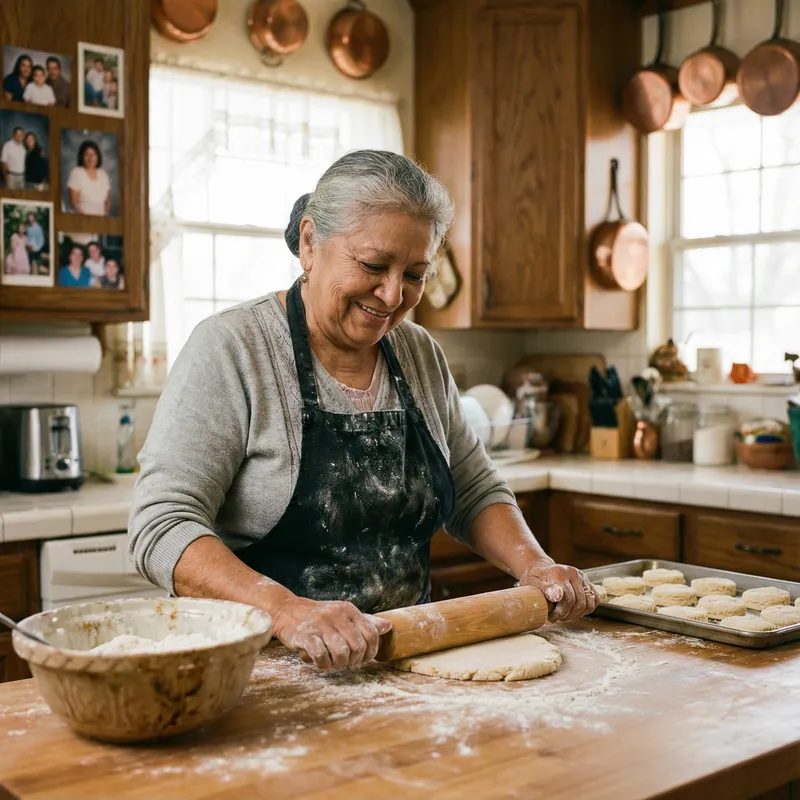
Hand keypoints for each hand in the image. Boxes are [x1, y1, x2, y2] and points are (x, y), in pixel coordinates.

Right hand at [272, 596, 391, 671]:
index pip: (371, 634)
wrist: (287, 610)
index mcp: (349, 610)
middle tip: (346, 663)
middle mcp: (336, 615)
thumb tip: (388, 626)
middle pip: (357, 646)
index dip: (371, 652)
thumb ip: (365, 621)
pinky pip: (320, 655)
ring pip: (341, 652)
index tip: (362, 659)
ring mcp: (320, 624)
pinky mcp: (305, 635)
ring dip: (339, 665)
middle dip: (354, 661)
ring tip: (334, 664)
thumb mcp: (344, 614)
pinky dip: (323, 664)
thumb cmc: (320, 616)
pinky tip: (322, 664)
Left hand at [520, 559, 598, 621]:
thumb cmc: (535, 579)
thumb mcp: (534, 583)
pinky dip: (587, 609)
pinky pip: (595, 599)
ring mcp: (583, 577)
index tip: (551, 618)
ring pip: (588, 603)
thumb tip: (558, 596)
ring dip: (577, 614)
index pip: (568, 599)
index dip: (561, 612)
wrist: (541, 569)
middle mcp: (574, 573)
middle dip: (568, 615)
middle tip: (556, 618)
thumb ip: (545, 589)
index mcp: (560, 573)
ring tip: (564, 616)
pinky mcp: (588, 582)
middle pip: (579, 603)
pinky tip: (574, 611)